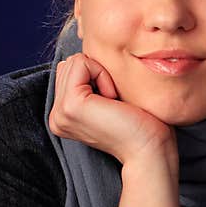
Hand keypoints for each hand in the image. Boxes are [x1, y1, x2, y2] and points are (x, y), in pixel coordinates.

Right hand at [48, 53, 174, 165]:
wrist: (149, 150)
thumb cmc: (141, 125)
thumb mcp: (108, 100)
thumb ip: (89, 83)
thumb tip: (85, 56)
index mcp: (62, 116)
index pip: (69, 71)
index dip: (97, 76)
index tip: (113, 104)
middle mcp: (56, 116)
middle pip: (69, 64)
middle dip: (97, 74)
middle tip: (114, 104)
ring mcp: (60, 112)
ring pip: (75, 62)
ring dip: (101, 75)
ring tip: (113, 103)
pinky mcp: (70, 105)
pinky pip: (82, 63)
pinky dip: (103, 75)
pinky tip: (113, 100)